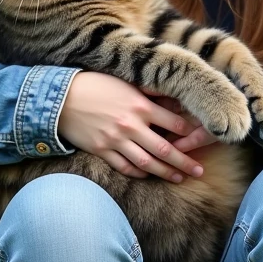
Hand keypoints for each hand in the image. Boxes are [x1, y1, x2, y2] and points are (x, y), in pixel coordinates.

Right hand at [58, 72, 206, 181]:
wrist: (62, 97)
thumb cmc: (96, 85)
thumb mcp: (126, 83)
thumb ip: (150, 92)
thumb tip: (174, 96)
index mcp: (140, 105)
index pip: (173, 124)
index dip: (189, 133)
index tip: (200, 139)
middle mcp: (131, 125)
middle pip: (165, 149)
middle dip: (184, 162)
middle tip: (199, 171)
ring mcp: (116, 140)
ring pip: (147, 163)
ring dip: (165, 173)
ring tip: (179, 178)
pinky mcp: (102, 150)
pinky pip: (125, 167)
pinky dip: (139, 173)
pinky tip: (148, 175)